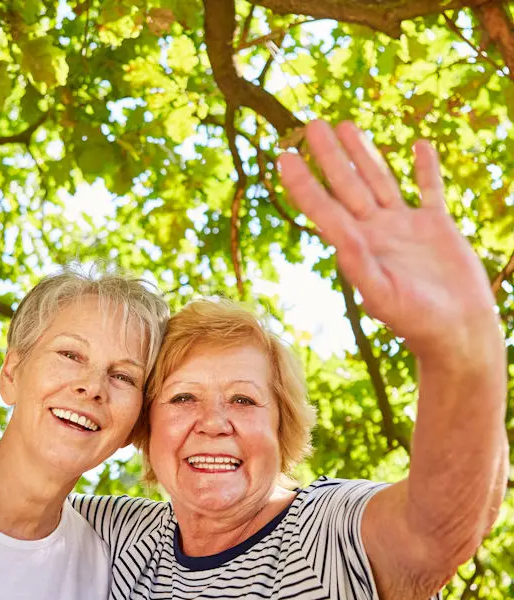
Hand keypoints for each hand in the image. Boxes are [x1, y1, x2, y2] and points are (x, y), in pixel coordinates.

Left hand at [278, 120, 498, 362]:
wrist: (457, 333)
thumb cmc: (416, 322)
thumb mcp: (383, 295)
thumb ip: (360, 265)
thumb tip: (339, 237)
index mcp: (357, 248)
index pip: (322, 208)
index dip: (302, 183)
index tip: (283, 156)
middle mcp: (376, 233)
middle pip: (347, 185)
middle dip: (329, 155)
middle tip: (310, 125)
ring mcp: (405, 227)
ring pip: (379, 180)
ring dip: (363, 153)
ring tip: (345, 125)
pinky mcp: (436, 227)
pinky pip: (429, 189)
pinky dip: (425, 168)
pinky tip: (418, 145)